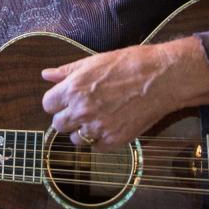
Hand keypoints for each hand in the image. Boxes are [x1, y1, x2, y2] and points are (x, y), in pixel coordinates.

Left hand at [41, 36, 208, 150]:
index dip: (56, 101)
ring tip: (97, 117)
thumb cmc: (130, 64)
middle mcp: (82, 110)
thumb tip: (46, 74)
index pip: (48, 104)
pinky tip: (110, 125)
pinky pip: (96, 147)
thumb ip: (67, 71)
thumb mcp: (94, 61)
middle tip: (82, 108)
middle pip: (58, 124)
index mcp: (74, 88)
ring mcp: (98, 127)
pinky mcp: (114, 140)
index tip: (66, 99)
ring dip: (82, 130)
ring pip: (75, 139)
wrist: (162, 78)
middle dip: (67, 116)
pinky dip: (100, 139)